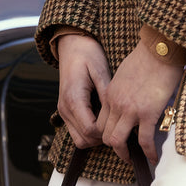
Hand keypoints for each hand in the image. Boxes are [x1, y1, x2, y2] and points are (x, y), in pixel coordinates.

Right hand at [56, 34, 111, 149]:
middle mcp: (65, 108)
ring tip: (111, 123)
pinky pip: (77, 132)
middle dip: (103, 138)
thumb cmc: (87, 53)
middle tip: (119, 125)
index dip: (107, 132)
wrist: (71, 45)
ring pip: (80, 140)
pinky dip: (89, 132)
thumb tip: (117, 113)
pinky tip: (103, 119)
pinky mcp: (66, 110)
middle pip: (84, 140)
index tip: (121, 123)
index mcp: (74, 99)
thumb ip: (107, 94)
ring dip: (96, 137)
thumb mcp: (100, 70)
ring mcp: (63, 111)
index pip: (90, 131)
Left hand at [97, 42, 183, 165]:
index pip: (101, 121)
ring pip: (118, 141)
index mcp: (110, 94)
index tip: (117, 138)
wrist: (159, 49)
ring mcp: (131, 110)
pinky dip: (148, 152)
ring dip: (125, 154)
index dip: (107, 133)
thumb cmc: (147, 57)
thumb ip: (122, 89)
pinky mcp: (147, 113)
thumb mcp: (125, 73)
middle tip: (124, 152)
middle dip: (114, 147)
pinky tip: (153, 157)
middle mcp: (116, 103)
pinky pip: (144, 140)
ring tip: (134, 159)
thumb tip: (129, 99)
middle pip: (105, 134)